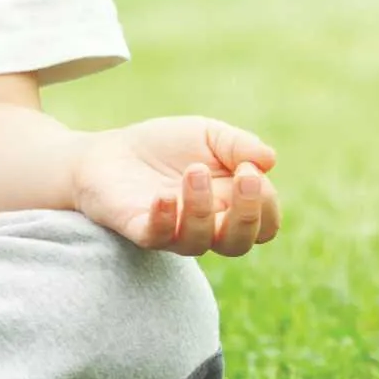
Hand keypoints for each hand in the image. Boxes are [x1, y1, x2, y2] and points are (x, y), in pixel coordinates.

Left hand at [69, 116, 281, 257]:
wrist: (108, 152)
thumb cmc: (165, 147)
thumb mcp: (208, 134)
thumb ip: (238, 144)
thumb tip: (269, 159)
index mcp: (230, 208)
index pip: (265, 224)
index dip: (266, 202)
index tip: (250, 167)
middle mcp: (206, 228)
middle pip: (238, 243)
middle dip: (247, 213)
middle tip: (244, 175)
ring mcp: (172, 232)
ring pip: (198, 242)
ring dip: (201, 207)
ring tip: (194, 172)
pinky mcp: (138, 230)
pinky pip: (156, 237)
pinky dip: (164, 219)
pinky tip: (164, 196)